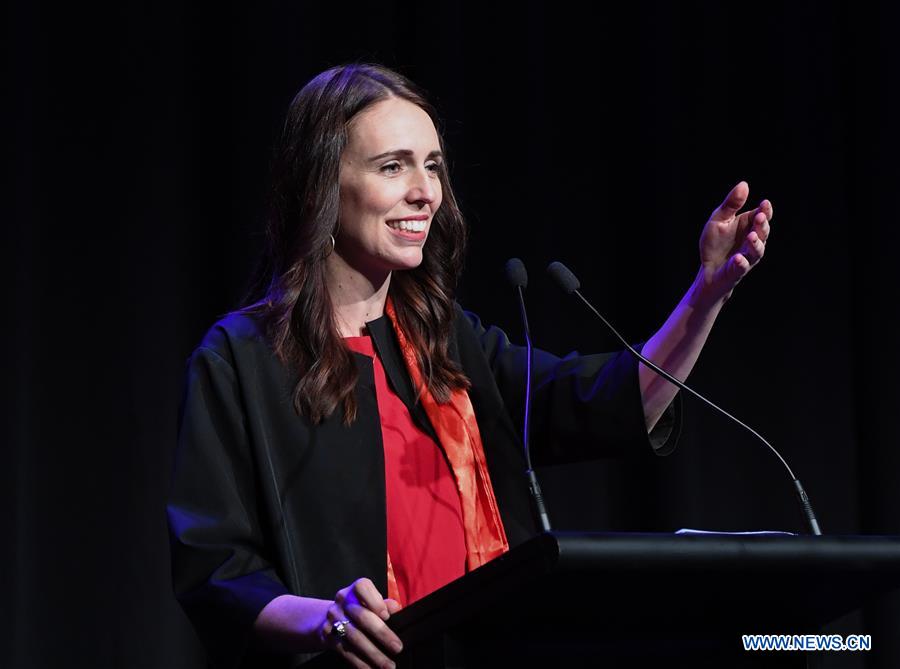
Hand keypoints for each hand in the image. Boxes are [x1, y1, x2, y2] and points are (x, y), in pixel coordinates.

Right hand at [318, 578, 403, 668]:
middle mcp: (342, 602)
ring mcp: (333, 620)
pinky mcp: (328, 637)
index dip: (375, 601)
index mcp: (354, 590)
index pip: (362, 588)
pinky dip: (361, 663)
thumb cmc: (359, 609)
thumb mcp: (370, 602)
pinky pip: (346, 652)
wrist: (326, 619)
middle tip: (398, 648)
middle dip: (381, 633)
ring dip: (374, 654)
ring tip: (389, 666)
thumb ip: (384, 603)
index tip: (387, 616)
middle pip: (362, 617)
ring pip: (355, 638)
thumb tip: (397, 609)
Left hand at [696, 181, 771, 305]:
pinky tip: (737, 258)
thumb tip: (744, 184)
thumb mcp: (719, 219)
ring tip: (751, 236)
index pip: (762, 216)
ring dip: (755, 244)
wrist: (707, 269)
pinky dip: (741, 263)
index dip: (766, 210)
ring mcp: (747, 257)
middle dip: (762, 225)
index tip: (765, 204)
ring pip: (757, 251)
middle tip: (760, 217)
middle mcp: (753, 241)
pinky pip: (742, 267)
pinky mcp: (737, 270)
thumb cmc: (715, 243)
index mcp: (749, 226)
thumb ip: (731, 204)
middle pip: (763, 232)